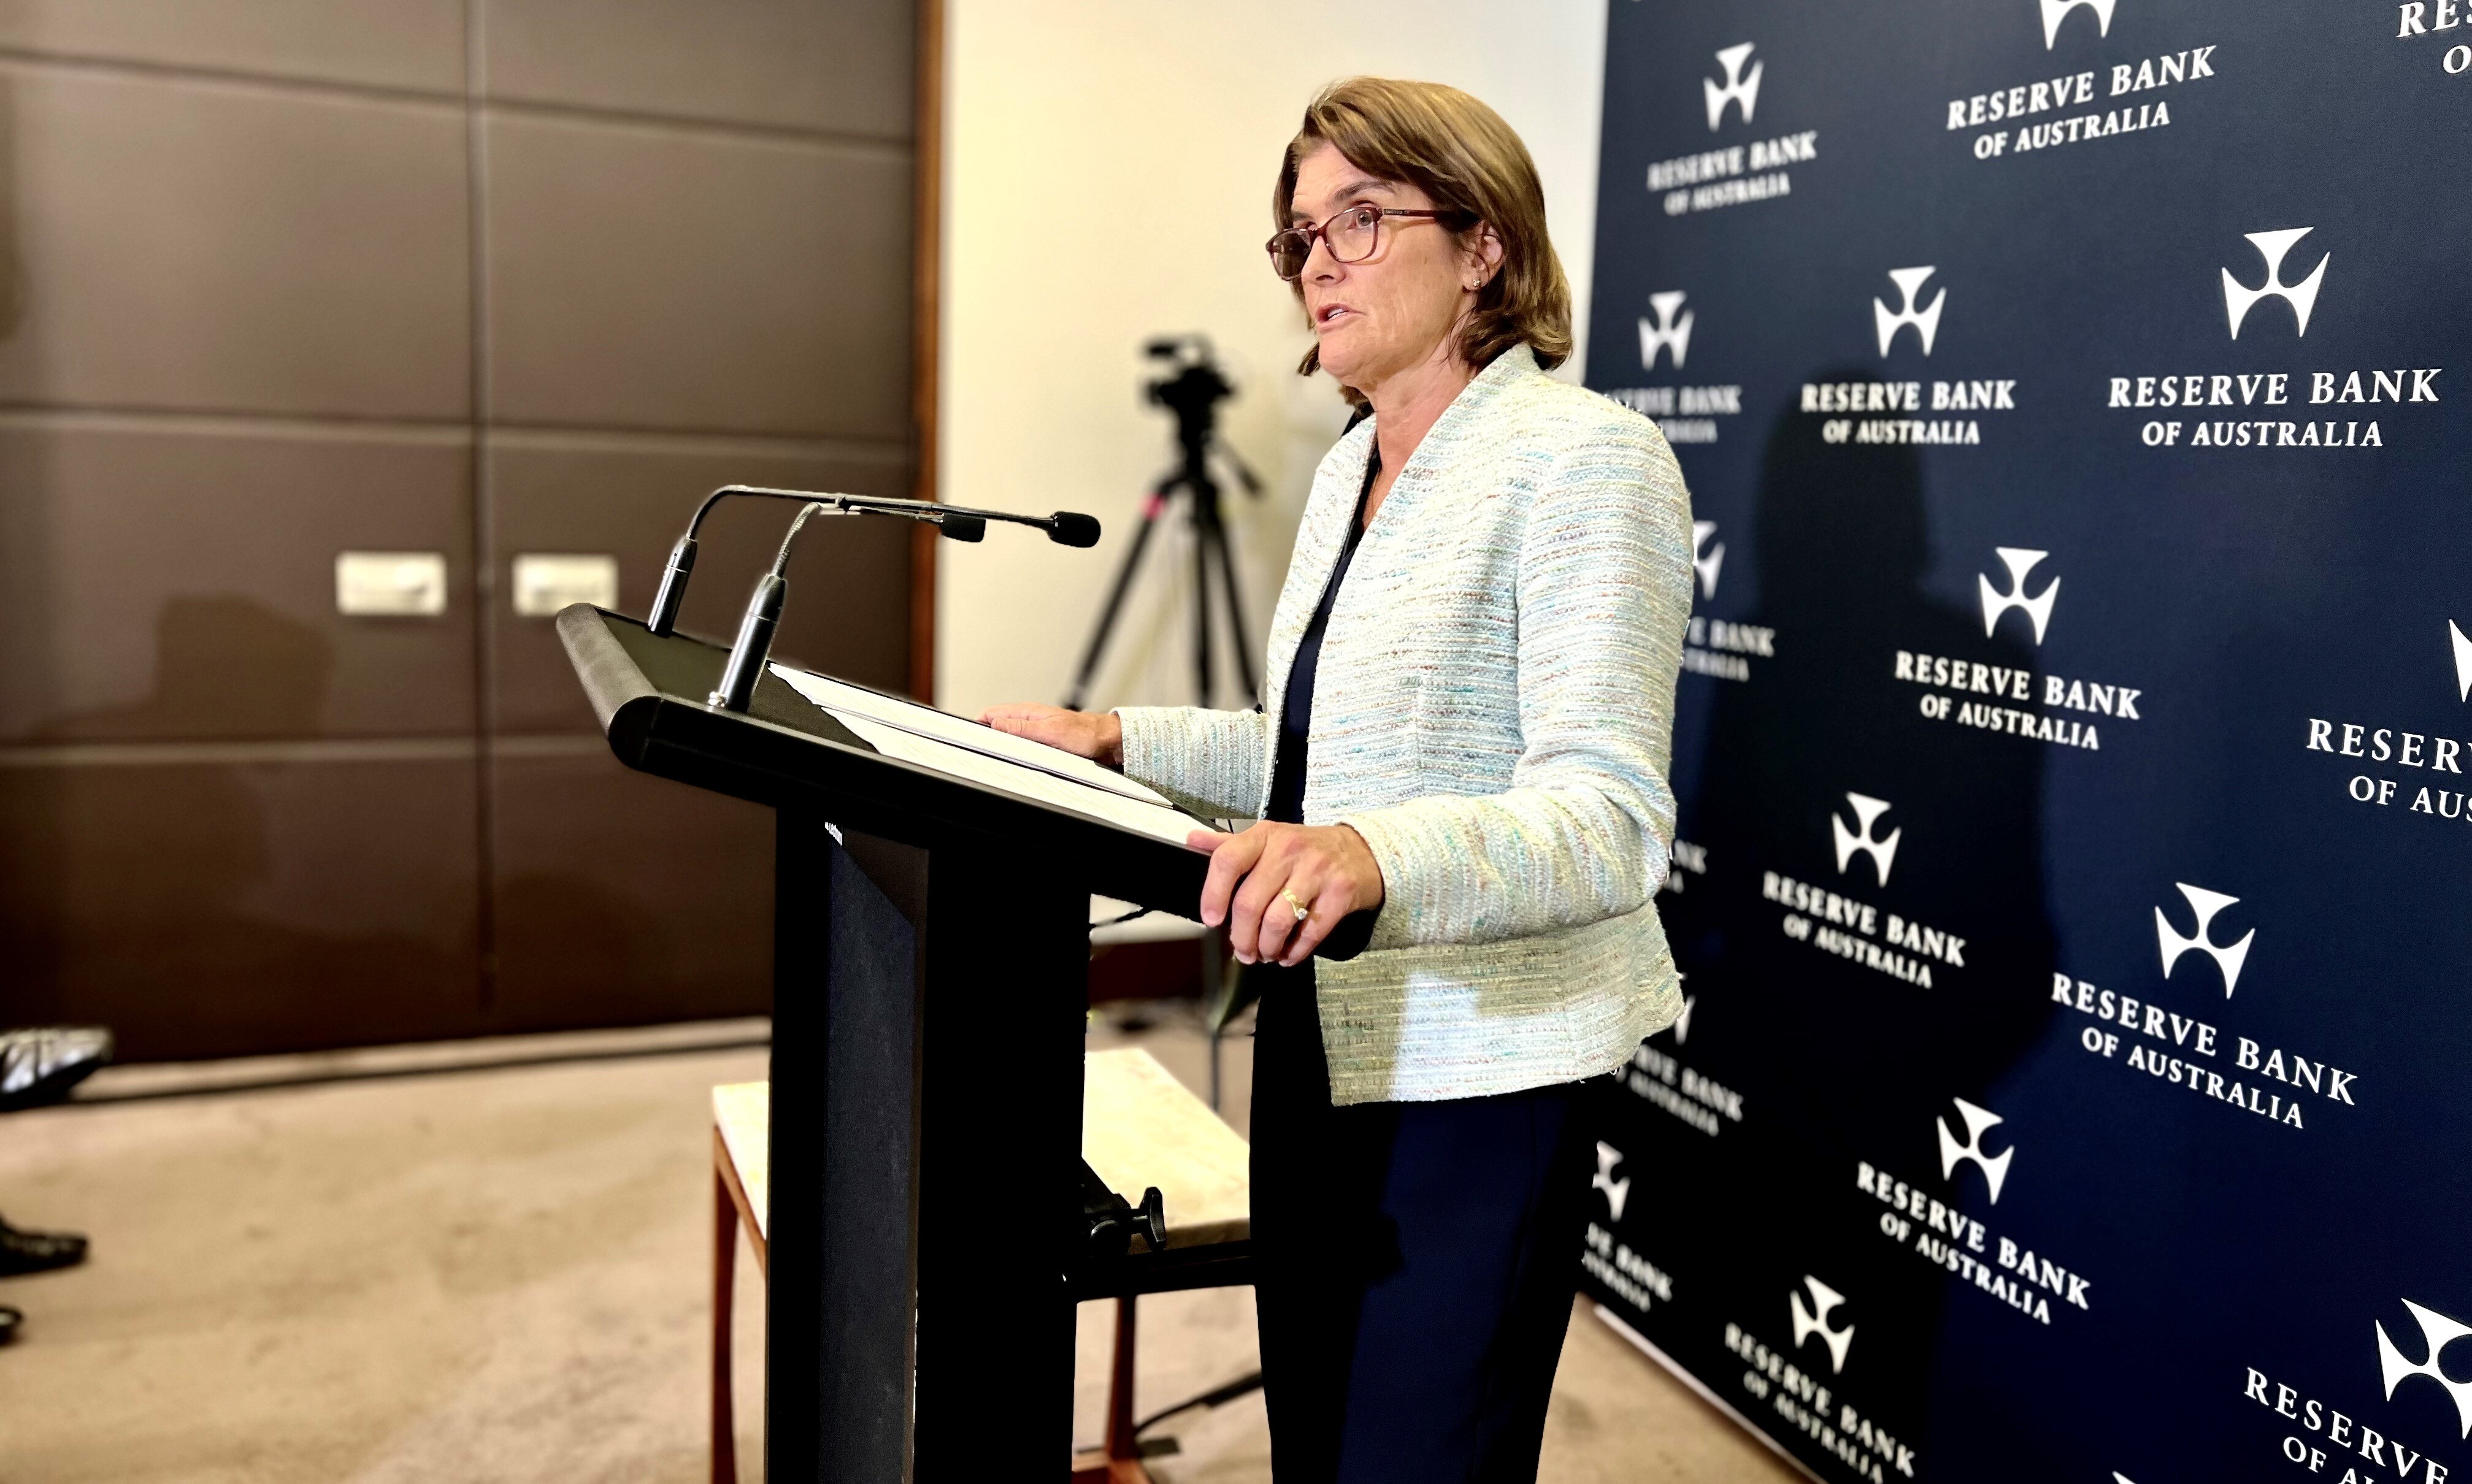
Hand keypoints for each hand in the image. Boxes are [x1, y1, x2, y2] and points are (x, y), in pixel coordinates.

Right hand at [978, 704, 1122, 766]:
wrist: (1106, 740)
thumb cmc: (1084, 735)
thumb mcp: (1050, 732)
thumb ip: (1022, 728)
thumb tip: (995, 725)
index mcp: (1028, 713)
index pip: (992, 714)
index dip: (978, 725)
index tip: (970, 739)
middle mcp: (1030, 719)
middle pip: (998, 725)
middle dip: (987, 736)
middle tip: (979, 751)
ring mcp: (1036, 730)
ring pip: (1009, 735)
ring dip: (1001, 744)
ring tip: (992, 756)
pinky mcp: (1044, 741)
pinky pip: (1023, 744)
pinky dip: (1015, 750)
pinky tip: (1014, 759)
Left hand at [1187, 822, 1384, 967]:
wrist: (1362, 851)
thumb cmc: (1308, 849)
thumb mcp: (1269, 839)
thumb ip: (1231, 845)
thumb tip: (1193, 841)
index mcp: (1266, 836)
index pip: (1228, 861)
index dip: (1213, 894)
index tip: (1211, 919)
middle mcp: (1289, 850)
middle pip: (1250, 903)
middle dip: (1241, 937)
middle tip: (1242, 950)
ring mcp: (1317, 871)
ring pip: (1278, 921)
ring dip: (1267, 947)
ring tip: (1265, 954)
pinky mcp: (1340, 893)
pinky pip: (1310, 932)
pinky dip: (1295, 952)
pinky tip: (1288, 955)